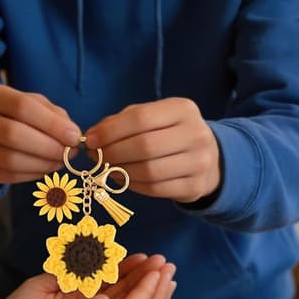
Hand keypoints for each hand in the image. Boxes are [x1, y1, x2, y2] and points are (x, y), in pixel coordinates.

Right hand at [0, 84, 80, 186]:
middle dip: (48, 146)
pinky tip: (44, 169)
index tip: (74, 136)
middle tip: (69, 153)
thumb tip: (72, 134)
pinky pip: (7, 175)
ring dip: (42, 164)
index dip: (51, 123)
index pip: (22, 106)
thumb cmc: (11, 117)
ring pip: (10, 159)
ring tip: (59, 162)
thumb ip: (53, 115)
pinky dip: (31, 174)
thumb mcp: (30, 106)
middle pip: (14, 134)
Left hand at [84, 98, 221, 202]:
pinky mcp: (195, 187)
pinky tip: (122, 179)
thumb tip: (91, 137)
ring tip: (106, 168)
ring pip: (149, 171)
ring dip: (119, 172)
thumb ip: (120, 122)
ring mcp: (199, 162)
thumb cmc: (168, 132)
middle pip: (144, 146)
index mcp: (183, 109)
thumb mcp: (150, 117)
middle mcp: (196, 134)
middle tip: (95, 157)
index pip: (141, 118)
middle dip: (112, 153)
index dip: (111, 131)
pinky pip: (155, 189)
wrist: (208, 155)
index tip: (90, 140)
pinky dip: (132, 185)